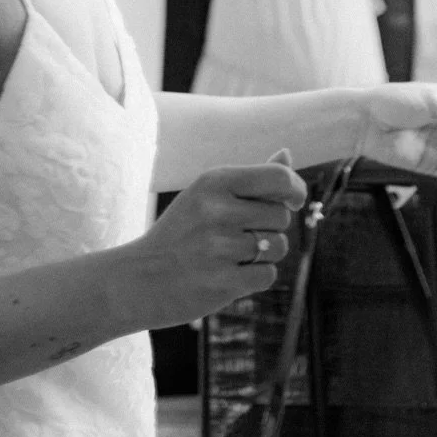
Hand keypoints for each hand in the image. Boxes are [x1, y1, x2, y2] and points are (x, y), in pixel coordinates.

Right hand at [124, 157, 307, 326]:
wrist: (141, 278)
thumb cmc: (181, 232)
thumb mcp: (206, 195)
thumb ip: (251, 178)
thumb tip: (287, 154)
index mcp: (213, 181)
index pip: (279, 177)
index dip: (296, 189)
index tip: (293, 201)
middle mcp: (217, 210)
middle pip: (282, 216)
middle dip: (271, 226)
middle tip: (242, 233)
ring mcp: (219, 247)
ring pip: (279, 247)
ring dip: (265, 253)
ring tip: (234, 254)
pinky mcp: (223, 282)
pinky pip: (268, 275)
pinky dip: (256, 277)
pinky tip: (230, 274)